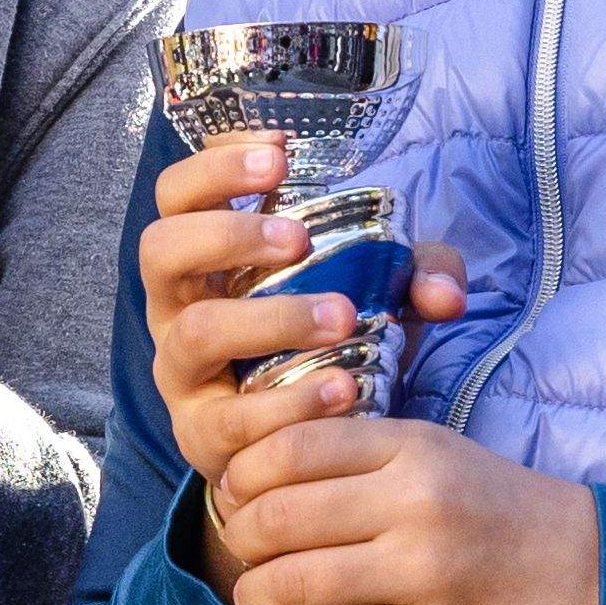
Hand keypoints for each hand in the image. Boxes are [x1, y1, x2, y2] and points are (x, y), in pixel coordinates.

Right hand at [139, 133, 466, 488]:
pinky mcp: (203, 436)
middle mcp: (176, 308)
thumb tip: (445, 292)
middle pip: (160, 249)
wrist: (297, 451)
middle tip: (296, 238)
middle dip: (228, 234)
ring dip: (270, 319)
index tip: (278, 153)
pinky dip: (287, 403)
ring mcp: (181, 374)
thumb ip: (414, 278)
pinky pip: (229, 417)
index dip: (214, 166)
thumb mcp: (373, 296)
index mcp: (204, 260)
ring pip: (196, 332)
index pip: (178, 194)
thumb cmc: (324, 348)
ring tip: (340, 317)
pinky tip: (342, 388)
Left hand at [205, 414, 599, 604]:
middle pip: (281, 515)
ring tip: (252, 599)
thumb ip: (364, 458)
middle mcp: (415, 503)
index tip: (236, 494)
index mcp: (415, 447)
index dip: (244, 475)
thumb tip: (265, 477)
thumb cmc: (510, 516)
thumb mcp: (444, 456)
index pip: (293, 447)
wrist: (597, 579)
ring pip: (295, 582)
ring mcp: (423, 573)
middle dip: (243, 540)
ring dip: (254, 596)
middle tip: (241, 552)